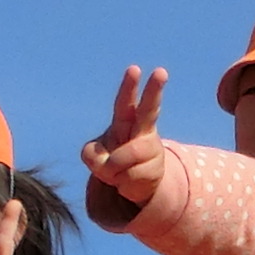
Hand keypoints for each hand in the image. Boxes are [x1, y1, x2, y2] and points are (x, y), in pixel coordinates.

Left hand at [83, 65, 173, 210]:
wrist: (133, 184)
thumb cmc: (111, 161)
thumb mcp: (93, 156)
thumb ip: (93, 155)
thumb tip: (110, 162)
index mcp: (126, 120)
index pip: (126, 102)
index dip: (129, 87)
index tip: (134, 69)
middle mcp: (143, 130)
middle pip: (150, 109)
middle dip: (155, 89)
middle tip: (161, 71)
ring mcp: (151, 149)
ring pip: (127, 156)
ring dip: (114, 170)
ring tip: (117, 172)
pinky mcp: (155, 169)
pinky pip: (128, 178)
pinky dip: (121, 183)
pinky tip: (127, 180)